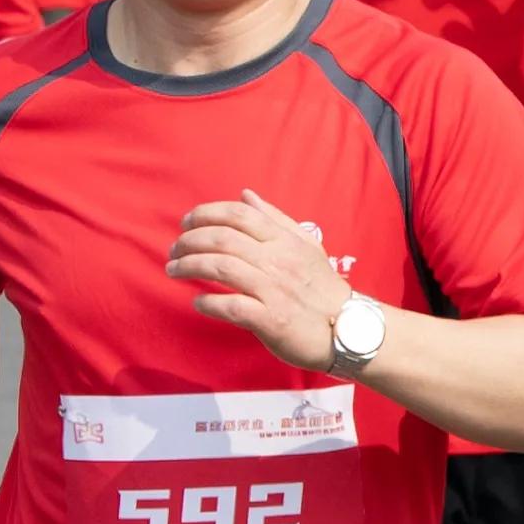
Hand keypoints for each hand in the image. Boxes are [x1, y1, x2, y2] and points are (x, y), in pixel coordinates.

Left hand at [168, 190, 357, 367]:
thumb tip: (246, 195)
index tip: (186, 223)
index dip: (206, 213)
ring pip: (222, 268)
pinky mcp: (272, 320)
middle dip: (190, 240)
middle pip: (223, 239)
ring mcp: (274, 290)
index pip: (239, 215)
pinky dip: (209, 303)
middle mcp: (278, 261)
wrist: (349, 329)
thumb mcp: (306, 245)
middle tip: (174, 250)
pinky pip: (232, 306)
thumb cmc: (322, 288)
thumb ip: (275, 219)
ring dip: (190, 266)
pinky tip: (197, 303)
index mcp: (284, 240)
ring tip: (174, 270)